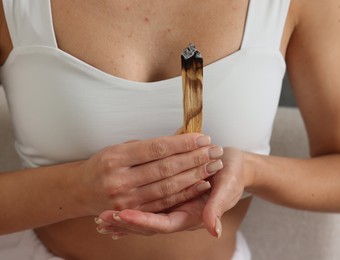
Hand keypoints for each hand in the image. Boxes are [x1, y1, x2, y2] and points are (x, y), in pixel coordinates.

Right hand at [75, 134, 223, 214]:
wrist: (81, 191)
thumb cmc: (104, 164)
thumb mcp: (120, 148)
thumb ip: (147, 148)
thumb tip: (180, 140)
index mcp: (116, 157)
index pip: (157, 148)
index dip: (183, 143)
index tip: (203, 137)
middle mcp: (120, 179)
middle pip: (166, 168)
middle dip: (194, 158)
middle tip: (214, 150)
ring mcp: (127, 199)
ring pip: (168, 187)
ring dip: (195, 175)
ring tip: (213, 165)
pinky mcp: (134, 212)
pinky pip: (165, 203)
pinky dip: (185, 193)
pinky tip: (201, 183)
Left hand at [95, 147, 246, 238]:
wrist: (233, 167)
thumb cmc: (232, 177)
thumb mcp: (228, 189)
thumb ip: (218, 208)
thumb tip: (213, 230)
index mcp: (192, 216)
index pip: (163, 223)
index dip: (143, 221)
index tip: (123, 216)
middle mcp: (180, 215)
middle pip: (149, 225)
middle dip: (125, 223)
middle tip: (102, 219)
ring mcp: (173, 207)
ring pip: (145, 218)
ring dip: (123, 219)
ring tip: (100, 219)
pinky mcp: (169, 198)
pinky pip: (147, 207)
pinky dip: (131, 209)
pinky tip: (114, 210)